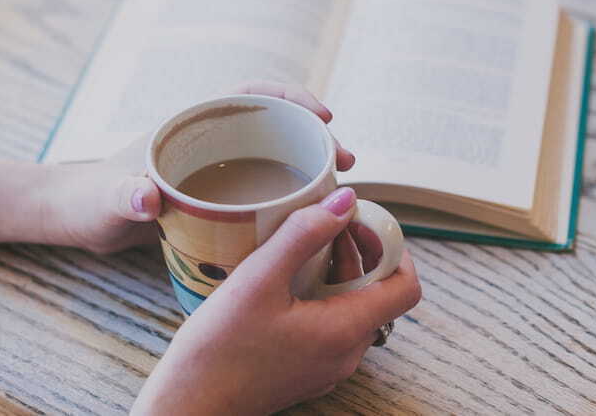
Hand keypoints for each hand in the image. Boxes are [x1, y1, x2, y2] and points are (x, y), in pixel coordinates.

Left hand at [44, 82, 355, 253]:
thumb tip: (146, 197)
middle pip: (277, 125)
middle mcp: (212, 140)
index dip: (292, 97)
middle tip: (347, 162)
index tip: (323, 117)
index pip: (252, 94)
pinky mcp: (220, 197)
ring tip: (340, 191)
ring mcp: (219, 168)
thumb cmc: (92, 201)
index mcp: (193, 123)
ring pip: (277, 157)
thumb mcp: (107, 202)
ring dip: (311, 167)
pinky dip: (291, 195)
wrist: (87, 219)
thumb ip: (122, 198)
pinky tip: (308, 217)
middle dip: (316, 137)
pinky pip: (266, 187)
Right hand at [130, 187, 421, 414]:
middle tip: (327, 223)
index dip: (393, 248)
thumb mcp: (258, 280)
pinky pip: (331, 324)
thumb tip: (344, 201)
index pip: (406, 287)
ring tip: (304, 245)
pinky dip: (322, 294)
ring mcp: (328, 364)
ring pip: (353, 307)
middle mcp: (346, 353)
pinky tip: (288, 280)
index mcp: (345, 331)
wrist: (189, 404)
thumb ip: (303, 235)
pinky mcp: (308, 367)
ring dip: (338, 272)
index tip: (361, 224)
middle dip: (359, 253)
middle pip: (378, 293)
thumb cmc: (218, 350)